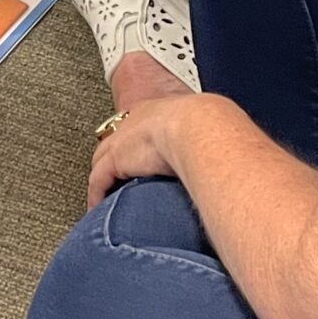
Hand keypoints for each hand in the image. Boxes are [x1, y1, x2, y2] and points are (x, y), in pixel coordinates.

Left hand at [87, 90, 224, 208]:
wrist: (198, 127)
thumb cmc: (210, 129)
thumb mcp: (206, 131)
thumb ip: (205, 144)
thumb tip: (220, 160)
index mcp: (157, 111)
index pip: (139, 128)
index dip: (136, 144)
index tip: (138, 158)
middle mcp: (135, 123)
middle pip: (115, 142)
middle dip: (114, 159)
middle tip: (116, 179)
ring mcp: (121, 140)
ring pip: (102, 161)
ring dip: (103, 179)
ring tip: (104, 196)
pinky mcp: (114, 160)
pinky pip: (98, 181)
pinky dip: (97, 195)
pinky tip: (97, 207)